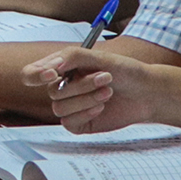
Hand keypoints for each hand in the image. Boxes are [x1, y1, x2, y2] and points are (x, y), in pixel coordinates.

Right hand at [30, 48, 170, 132]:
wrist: (148, 93)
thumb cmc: (126, 71)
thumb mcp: (100, 57)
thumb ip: (73, 57)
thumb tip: (51, 66)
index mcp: (62, 68)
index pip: (32, 73)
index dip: (35, 74)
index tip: (51, 73)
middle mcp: (63, 87)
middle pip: (52, 91)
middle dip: (81, 85)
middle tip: (105, 77)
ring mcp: (71, 106)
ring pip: (60, 107)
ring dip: (86, 98)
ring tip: (109, 91)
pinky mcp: (79, 123)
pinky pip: (68, 122)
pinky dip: (85, 113)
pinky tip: (101, 106)